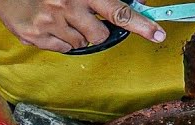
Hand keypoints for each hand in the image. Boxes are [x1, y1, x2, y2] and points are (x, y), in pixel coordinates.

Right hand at [0, 0, 164, 51]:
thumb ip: (99, 1)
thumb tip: (130, 6)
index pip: (119, 11)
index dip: (141, 25)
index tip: (157, 35)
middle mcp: (68, 6)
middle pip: (100, 35)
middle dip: (96, 32)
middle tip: (82, 20)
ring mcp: (51, 23)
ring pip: (81, 44)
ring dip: (75, 35)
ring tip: (61, 19)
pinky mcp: (37, 37)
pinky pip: (62, 49)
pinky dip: (59, 41)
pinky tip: (49, 27)